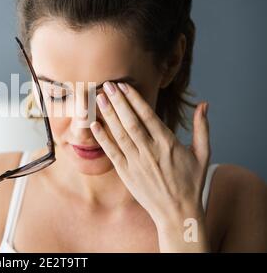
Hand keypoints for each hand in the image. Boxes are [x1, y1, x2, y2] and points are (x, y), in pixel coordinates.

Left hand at [90, 81, 210, 251]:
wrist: (178, 213)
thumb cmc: (191, 182)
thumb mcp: (203, 154)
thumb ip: (202, 128)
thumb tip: (204, 105)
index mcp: (168, 144)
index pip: (148, 116)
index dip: (135, 99)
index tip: (125, 86)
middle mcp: (151, 151)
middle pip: (131, 122)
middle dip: (119, 102)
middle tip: (108, 85)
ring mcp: (137, 163)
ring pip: (120, 135)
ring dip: (108, 116)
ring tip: (100, 99)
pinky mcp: (127, 174)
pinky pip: (112, 153)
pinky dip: (103, 139)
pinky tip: (94, 126)